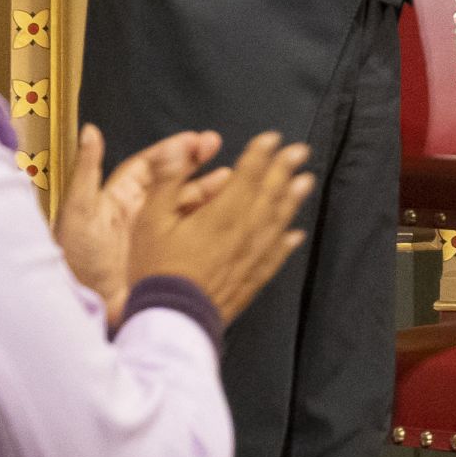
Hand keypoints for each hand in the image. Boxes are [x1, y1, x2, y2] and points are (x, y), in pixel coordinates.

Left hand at [51, 125, 221, 324]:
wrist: (85, 306)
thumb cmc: (74, 259)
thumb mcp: (78, 211)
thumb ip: (86, 170)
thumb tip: (90, 132)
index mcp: (117, 199)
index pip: (148, 166)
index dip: (171, 150)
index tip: (194, 139)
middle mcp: (139, 214)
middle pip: (172, 182)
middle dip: (194, 162)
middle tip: (216, 146)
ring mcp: (155, 237)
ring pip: (186, 206)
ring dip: (207, 190)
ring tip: (231, 179)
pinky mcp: (167, 257)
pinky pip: (192, 234)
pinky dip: (209, 222)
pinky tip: (227, 215)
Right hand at [126, 130, 318, 326]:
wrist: (171, 318)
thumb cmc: (156, 268)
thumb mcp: (150, 219)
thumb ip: (167, 181)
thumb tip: (178, 146)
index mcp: (221, 214)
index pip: (247, 175)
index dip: (260, 154)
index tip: (272, 137)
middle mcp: (244, 232)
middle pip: (269, 194)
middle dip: (284, 169)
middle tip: (300, 150)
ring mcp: (251, 257)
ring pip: (279, 222)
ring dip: (293, 199)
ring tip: (306, 181)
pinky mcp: (251, 279)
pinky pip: (276, 256)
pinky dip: (287, 242)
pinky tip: (296, 234)